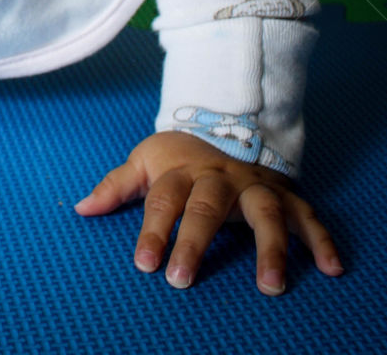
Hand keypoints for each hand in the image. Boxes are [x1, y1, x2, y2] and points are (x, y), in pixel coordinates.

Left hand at [74, 130, 344, 293]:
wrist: (226, 126)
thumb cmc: (180, 157)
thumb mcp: (146, 161)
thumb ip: (117, 186)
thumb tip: (81, 208)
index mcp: (182, 171)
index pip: (163, 198)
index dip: (153, 229)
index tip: (143, 263)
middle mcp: (219, 178)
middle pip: (206, 207)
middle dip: (194, 242)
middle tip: (181, 279)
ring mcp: (253, 187)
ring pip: (263, 211)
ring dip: (270, 247)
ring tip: (270, 286)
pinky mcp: (283, 196)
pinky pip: (305, 216)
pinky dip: (321, 240)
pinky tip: (331, 268)